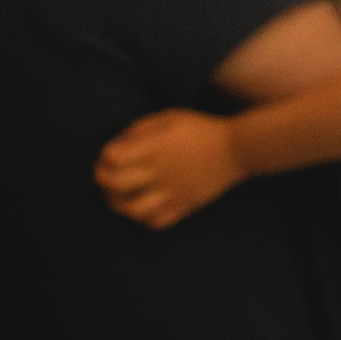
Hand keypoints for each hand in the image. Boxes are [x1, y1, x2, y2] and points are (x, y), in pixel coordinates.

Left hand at [95, 110, 246, 229]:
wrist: (237, 149)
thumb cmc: (202, 129)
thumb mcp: (170, 117)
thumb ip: (142, 128)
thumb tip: (119, 143)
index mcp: (155, 147)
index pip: (113, 158)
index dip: (103, 158)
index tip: (106, 157)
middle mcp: (160, 171)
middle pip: (117, 185)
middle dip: (103, 182)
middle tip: (103, 179)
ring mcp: (173, 191)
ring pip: (134, 209)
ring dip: (118, 206)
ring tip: (117, 200)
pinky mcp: (185, 206)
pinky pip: (156, 222)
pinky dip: (143, 219)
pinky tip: (141, 210)